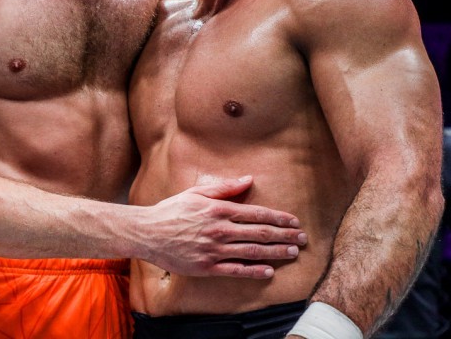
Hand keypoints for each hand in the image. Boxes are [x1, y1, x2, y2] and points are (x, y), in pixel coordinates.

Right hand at [139, 176, 305, 278]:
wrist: (147, 232)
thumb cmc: (172, 210)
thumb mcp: (197, 192)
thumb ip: (225, 188)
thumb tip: (249, 180)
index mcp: (219, 209)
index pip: (257, 214)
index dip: (279, 218)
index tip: (294, 221)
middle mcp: (219, 229)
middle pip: (260, 233)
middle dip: (284, 235)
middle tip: (302, 238)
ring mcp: (214, 249)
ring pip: (252, 251)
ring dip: (276, 252)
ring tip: (292, 253)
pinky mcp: (206, 266)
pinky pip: (235, 270)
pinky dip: (254, 271)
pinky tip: (269, 271)